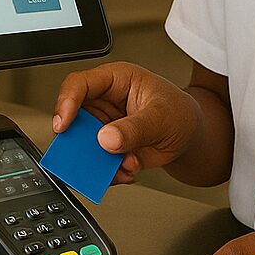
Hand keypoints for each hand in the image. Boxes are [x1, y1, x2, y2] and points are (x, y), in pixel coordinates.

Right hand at [52, 62, 199, 181]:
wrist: (191, 136)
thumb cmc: (179, 113)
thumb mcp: (162, 117)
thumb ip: (135, 128)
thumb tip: (107, 139)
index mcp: (115, 80)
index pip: (80, 85)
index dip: (66, 102)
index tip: (64, 125)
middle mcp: (104, 102)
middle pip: (74, 118)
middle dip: (77, 141)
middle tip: (84, 157)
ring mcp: (103, 126)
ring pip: (82, 145)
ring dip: (96, 161)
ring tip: (117, 168)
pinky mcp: (107, 148)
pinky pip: (96, 163)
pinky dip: (109, 173)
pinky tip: (128, 170)